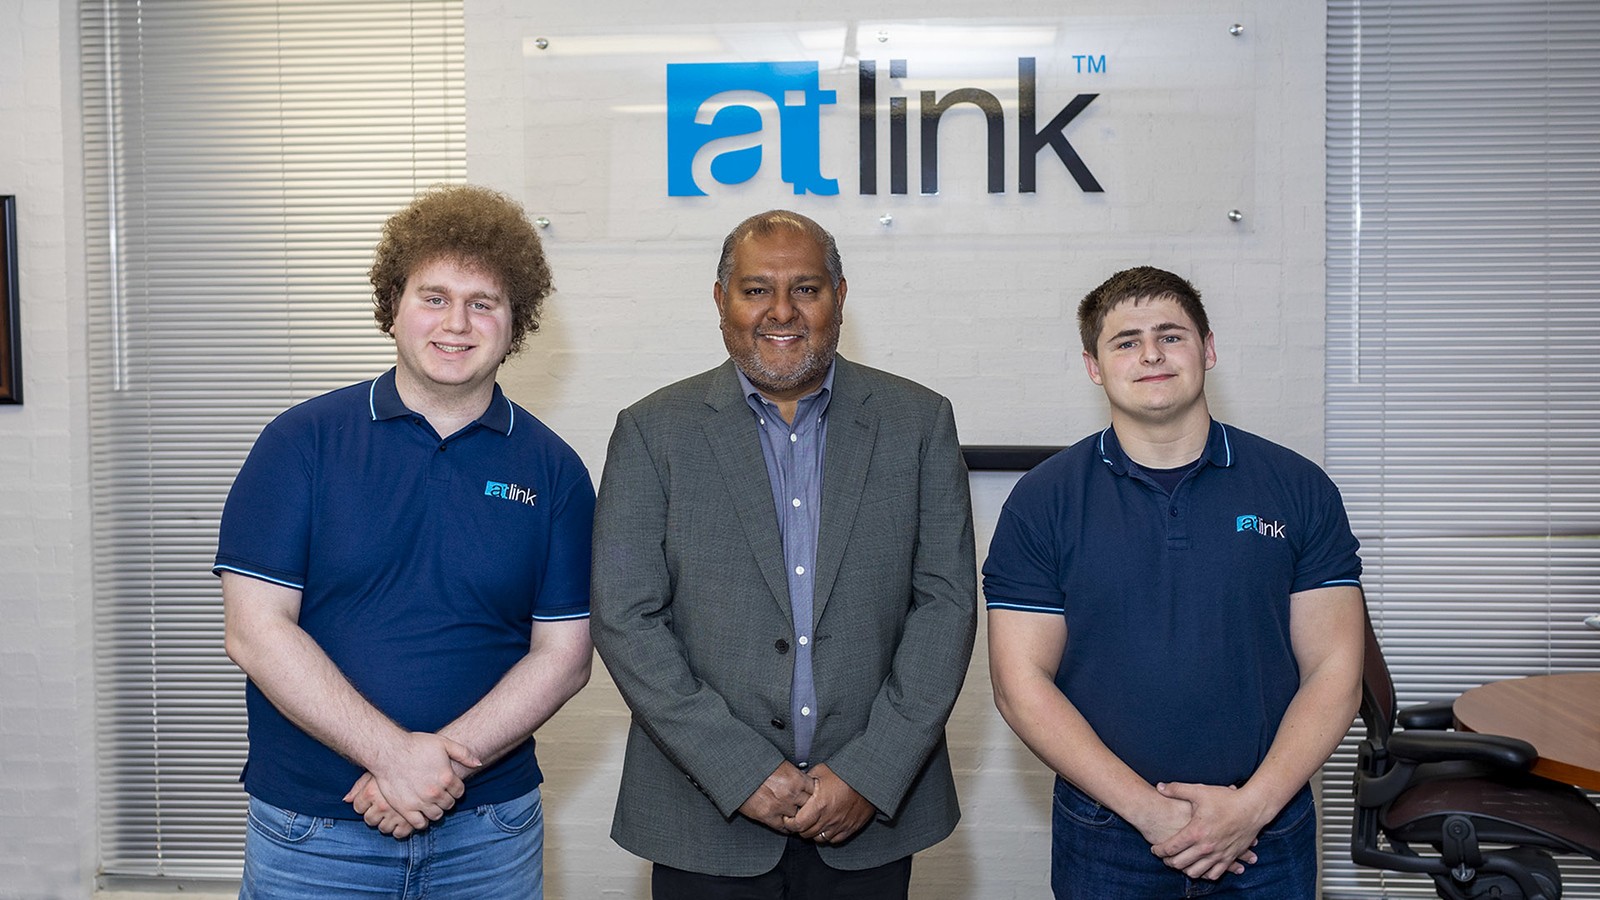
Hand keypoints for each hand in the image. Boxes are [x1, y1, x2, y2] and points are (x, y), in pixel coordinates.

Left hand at [345, 772, 415, 838]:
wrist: (425, 763)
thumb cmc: (399, 766)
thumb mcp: (377, 772)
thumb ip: (359, 786)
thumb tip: (346, 800)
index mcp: (371, 792)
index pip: (358, 808)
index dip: (365, 804)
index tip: (374, 799)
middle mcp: (381, 805)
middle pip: (369, 820)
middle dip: (375, 814)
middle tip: (385, 805)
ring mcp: (395, 815)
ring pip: (383, 828)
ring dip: (387, 822)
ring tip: (395, 811)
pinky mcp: (410, 822)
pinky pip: (399, 834)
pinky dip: (400, 829)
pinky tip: (403, 820)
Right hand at [354, 732, 479, 830]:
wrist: (389, 752)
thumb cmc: (415, 745)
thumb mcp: (443, 743)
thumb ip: (463, 753)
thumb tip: (478, 763)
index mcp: (447, 778)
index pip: (459, 792)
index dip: (455, 788)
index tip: (448, 785)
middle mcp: (436, 793)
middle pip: (449, 804)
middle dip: (446, 799)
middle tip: (438, 793)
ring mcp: (420, 803)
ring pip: (436, 815)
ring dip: (435, 810)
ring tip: (430, 803)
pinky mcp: (405, 809)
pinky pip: (419, 824)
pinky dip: (422, 821)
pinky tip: (420, 813)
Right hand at [737, 761, 813, 831]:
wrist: (737, 772)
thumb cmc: (757, 764)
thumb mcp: (780, 764)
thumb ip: (794, 774)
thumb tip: (804, 780)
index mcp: (796, 778)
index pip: (815, 790)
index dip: (815, 794)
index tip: (815, 796)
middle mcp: (791, 793)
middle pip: (810, 806)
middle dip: (809, 808)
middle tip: (810, 811)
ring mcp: (780, 806)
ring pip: (798, 819)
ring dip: (799, 819)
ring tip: (800, 820)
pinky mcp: (768, 816)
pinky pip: (783, 828)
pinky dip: (787, 828)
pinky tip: (788, 826)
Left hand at [784, 764, 874, 844]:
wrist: (870, 780)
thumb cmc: (846, 774)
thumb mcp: (822, 770)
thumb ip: (807, 779)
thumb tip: (797, 783)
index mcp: (820, 804)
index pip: (797, 824)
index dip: (789, 823)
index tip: (788, 818)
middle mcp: (829, 818)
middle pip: (806, 833)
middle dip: (800, 828)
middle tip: (799, 820)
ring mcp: (840, 825)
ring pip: (819, 839)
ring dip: (813, 832)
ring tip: (812, 823)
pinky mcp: (850, 828)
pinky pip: (834, 840)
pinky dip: (827, 835)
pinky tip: (826, 826)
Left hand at [1149, 782, 1267, 879]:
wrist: (1252, 807)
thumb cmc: (1225, 799)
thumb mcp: (1199, 791)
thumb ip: (1177, 789)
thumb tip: (1159, 787)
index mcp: (1196, 832)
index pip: (1170, 848)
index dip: (1158, 850)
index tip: (1154, 849)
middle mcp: (1206, 847)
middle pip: (1180, 863)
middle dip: (1168, 862)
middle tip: (1165, 857)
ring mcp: (1219, 854)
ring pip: (1196, 872)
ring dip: (1185, 869)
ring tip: (1180, 863)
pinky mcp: (1230, 858)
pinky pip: (1214, 874)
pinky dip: (1205, 873)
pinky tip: (1200, 867)